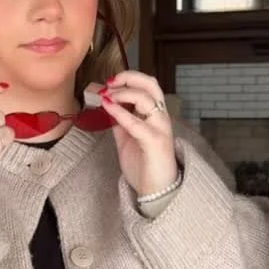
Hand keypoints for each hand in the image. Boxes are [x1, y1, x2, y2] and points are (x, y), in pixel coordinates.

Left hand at [99, 71, 178, 196]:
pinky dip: (120, 112)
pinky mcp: (154, 142)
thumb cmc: (144, 165)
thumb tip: (107, 108)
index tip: (109, 82)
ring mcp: (160, 128)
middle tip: (110, 82)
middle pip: (151, 85)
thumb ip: (120, 123)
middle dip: (129, 77)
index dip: (129, 78)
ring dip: (123, 93)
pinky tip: (108, 107)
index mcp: (156, 115)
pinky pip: (136, 122)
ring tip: (107, 96)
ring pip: (146, 99)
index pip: (148, 86)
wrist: (156, 191)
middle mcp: (160, 117)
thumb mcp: (127, 139)